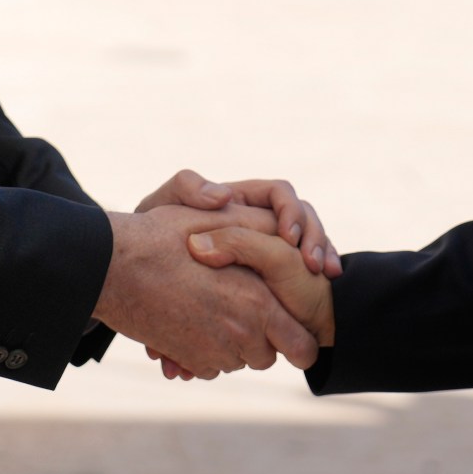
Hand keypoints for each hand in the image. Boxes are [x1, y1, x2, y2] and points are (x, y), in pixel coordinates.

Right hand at [92, 203, 318, 377]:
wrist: (110, 269)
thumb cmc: (163, 238)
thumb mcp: (218, 224)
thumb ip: (258, 232)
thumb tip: (285, 236)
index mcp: (256, 304)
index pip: (301, 345)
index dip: (302, 341)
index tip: (297, 331)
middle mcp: (239, 335)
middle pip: (270, 356)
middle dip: (267, 339)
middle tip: (250, 309)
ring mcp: (211, 353)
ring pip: (241, 361)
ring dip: (238, 344)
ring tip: (219, 308)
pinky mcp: (187, 360)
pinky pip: (212, 366)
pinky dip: (211, 351)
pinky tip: (197, 320)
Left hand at [136, 169, 342, 278]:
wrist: (146, 283)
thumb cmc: (155, 239)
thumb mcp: (165, 208)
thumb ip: (186, 190)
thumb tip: (223, 195)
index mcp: (240, 202)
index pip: (279, 193)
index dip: (288, 211)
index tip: (286, 239)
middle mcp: (260, 220)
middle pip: (303, 215)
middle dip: (313, 234)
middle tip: (311, 263)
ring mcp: (272, 245)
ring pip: (311, 239)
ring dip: (321, 249)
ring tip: (324, 271)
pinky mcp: (278, 271)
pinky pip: (309, 265)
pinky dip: (321, 270)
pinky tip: (326, 280)